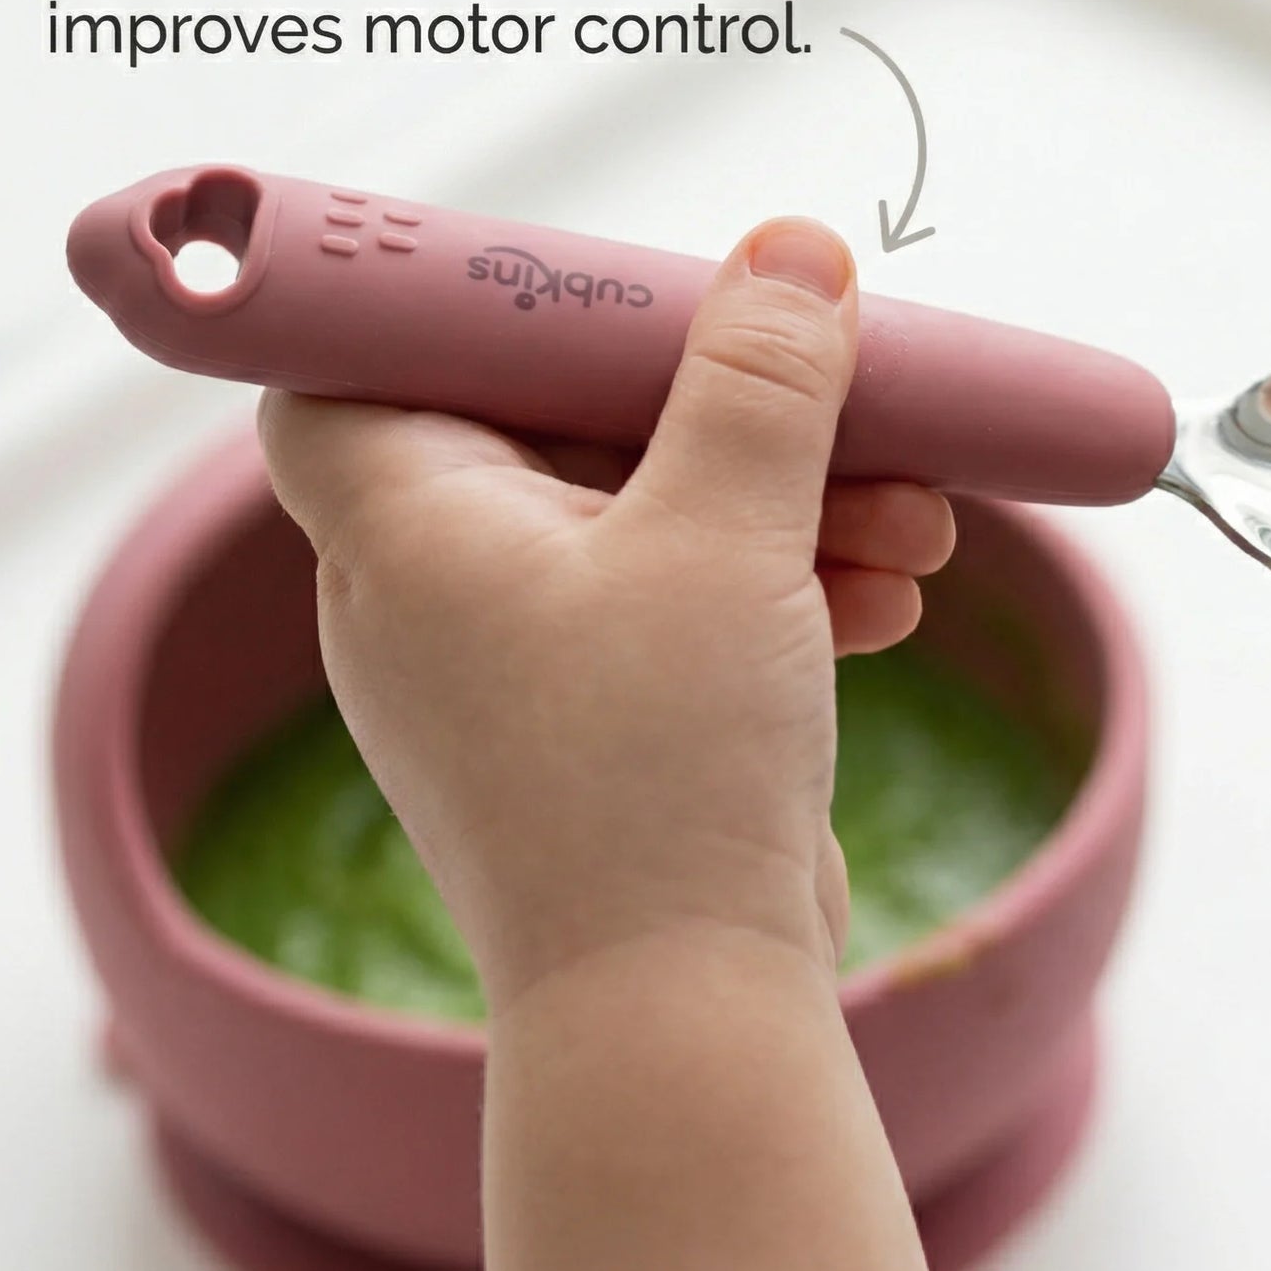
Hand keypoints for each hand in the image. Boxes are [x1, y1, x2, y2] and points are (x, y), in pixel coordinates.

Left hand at [258, 217, 955, 1010]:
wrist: (685, 1017)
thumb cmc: (657, 778)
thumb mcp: (726, 537)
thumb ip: (759, 381)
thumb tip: (791, 253)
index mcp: (403, 530)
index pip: (348, 365)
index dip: (445, 306)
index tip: (575, 279)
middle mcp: (437, 594)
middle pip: (559, 428)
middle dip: (721, 411)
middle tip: (833, 384)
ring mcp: (520, 666)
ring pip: (649, 519)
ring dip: (787, 500)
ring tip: (923, 516)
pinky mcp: (601, 722)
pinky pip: (683, 603)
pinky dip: (779, 583)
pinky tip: (896, 594)